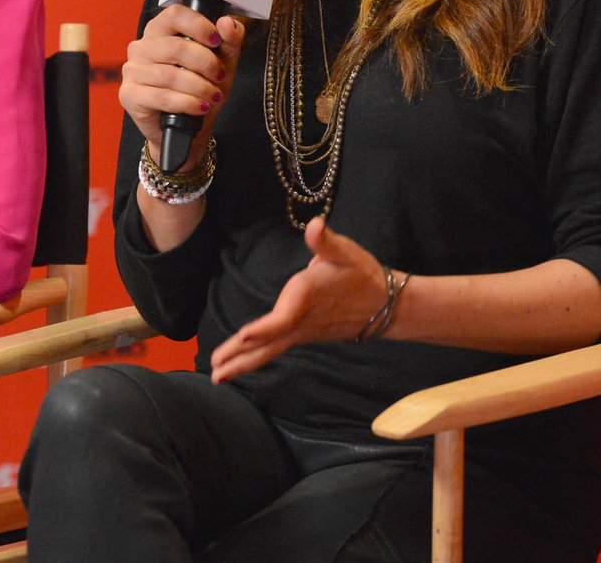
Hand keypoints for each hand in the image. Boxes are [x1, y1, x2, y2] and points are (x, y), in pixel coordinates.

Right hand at [119, 5, 244, 171]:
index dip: (198, 25)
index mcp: (160, 31)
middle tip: (219, 76)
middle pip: (175, 47)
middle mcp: (141, 47)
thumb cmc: (200, 89)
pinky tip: (200, 107)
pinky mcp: (128, 95)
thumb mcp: (222, 63)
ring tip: (213, 96)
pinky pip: (161, 96)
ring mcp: (132, 71)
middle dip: (205, 63)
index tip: (216, 41)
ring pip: (169, 75)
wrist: (185, 128)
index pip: (175, 14)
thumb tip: (228, 23)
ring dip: (199, 87)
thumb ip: (229, 41)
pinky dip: (187, 103)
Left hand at [209, 217, 392, 382]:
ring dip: (243, 363)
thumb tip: (316, 225)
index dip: (264, 328)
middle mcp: (301, 320)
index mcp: (306, 297)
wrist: (385, 305)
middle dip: (241, 356)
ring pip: (270, 350)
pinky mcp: (302, 335)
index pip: (283, 318)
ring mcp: (301, 332)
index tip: (243, 336)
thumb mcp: (346, 252)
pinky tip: (239, 365)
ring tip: (217, 376)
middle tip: (215, 371)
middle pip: (269, 342)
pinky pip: (276, 348)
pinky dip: (256, 357)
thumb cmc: (362, 274)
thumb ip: (325, 241)